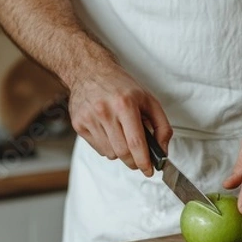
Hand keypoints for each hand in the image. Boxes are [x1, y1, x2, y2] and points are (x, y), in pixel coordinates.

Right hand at [68, 61, 171, 176]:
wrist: (90, 71)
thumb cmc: (121, 86)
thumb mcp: (148, 100)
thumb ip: (161, 126)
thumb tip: (163, 151)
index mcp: (125, 104)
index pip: (136, 143)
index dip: (144, 161)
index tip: (149, 170)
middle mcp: (105, 111)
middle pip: (122, 152)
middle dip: (134, 162)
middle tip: (139, 160)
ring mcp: (89, 118)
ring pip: (110, 154)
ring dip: (121, 153)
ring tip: (123, 137)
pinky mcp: (78, 124)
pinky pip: (99, 149)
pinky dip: (108, 147)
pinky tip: (110, 133)